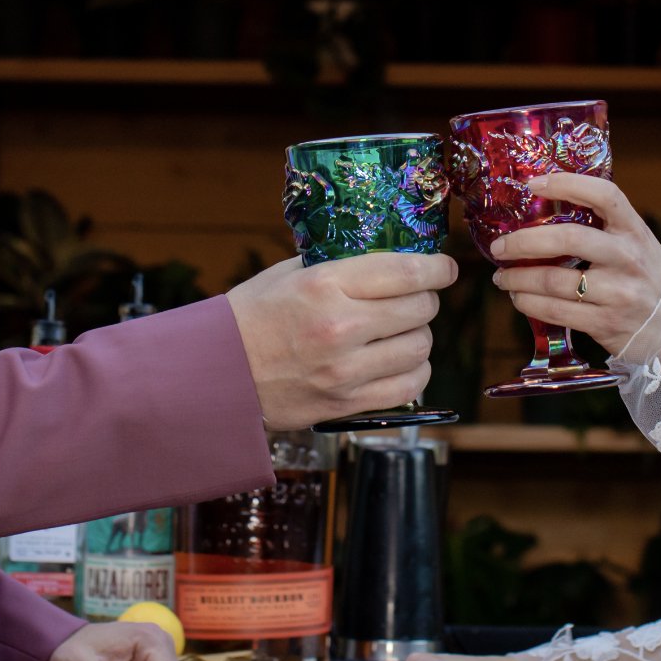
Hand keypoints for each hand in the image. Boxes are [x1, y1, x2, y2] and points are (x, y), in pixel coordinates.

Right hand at [227, 252, 457, 430]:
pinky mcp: (346, 403)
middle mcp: (339, 326)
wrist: (215, 375)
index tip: (445, 268)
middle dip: (426, 300)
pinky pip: (408, 386)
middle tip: (417, 298)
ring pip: (420, 348)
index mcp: (324, 285)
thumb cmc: (250, 318)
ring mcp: (345, 370)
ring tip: (404, 330)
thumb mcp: (288, 275)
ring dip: (420, 336)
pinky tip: (402, 362)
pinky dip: (414, 371)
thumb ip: (338, 266)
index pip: (405, 271)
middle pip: (420, 309)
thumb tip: (389, 257)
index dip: (437, 268)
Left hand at [490, 173, 660, 355]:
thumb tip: (542, 206)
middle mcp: (628, 258)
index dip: (567, 184)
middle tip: (498, 245)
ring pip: (553, 281)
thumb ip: (602, 226)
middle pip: (568, 239)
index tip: (533, 183)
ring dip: (517, 278)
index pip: (604, 195)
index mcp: (635, 230)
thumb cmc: (647, 278)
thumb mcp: (636, 243)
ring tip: (502, 276)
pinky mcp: (606, 323)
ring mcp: (618, 292)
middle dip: (522, 241)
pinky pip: (555, 311)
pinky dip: (528, 303)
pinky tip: (519, 297)